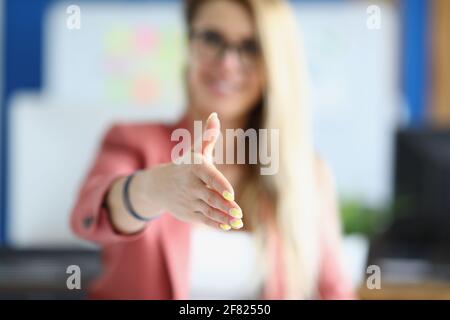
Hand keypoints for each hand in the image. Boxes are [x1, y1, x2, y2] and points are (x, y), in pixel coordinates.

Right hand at [143, 112, 242, 230]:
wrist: (159, 186)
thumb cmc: (185, 166)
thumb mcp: (196, 152)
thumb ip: (209, 136)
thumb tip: (215, 115)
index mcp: (195, 169)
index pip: (209, 177)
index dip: (220, 185)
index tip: (231, 194)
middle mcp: (191, 185)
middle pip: (210, 197)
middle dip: (225, 205)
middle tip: (239, 212)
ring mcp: (189, 201)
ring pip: (209, 210)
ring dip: (224, 217)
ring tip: (238, 221)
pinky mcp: (189, 213)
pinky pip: (205, 219)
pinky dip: (217, 224)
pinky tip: (229, 226)